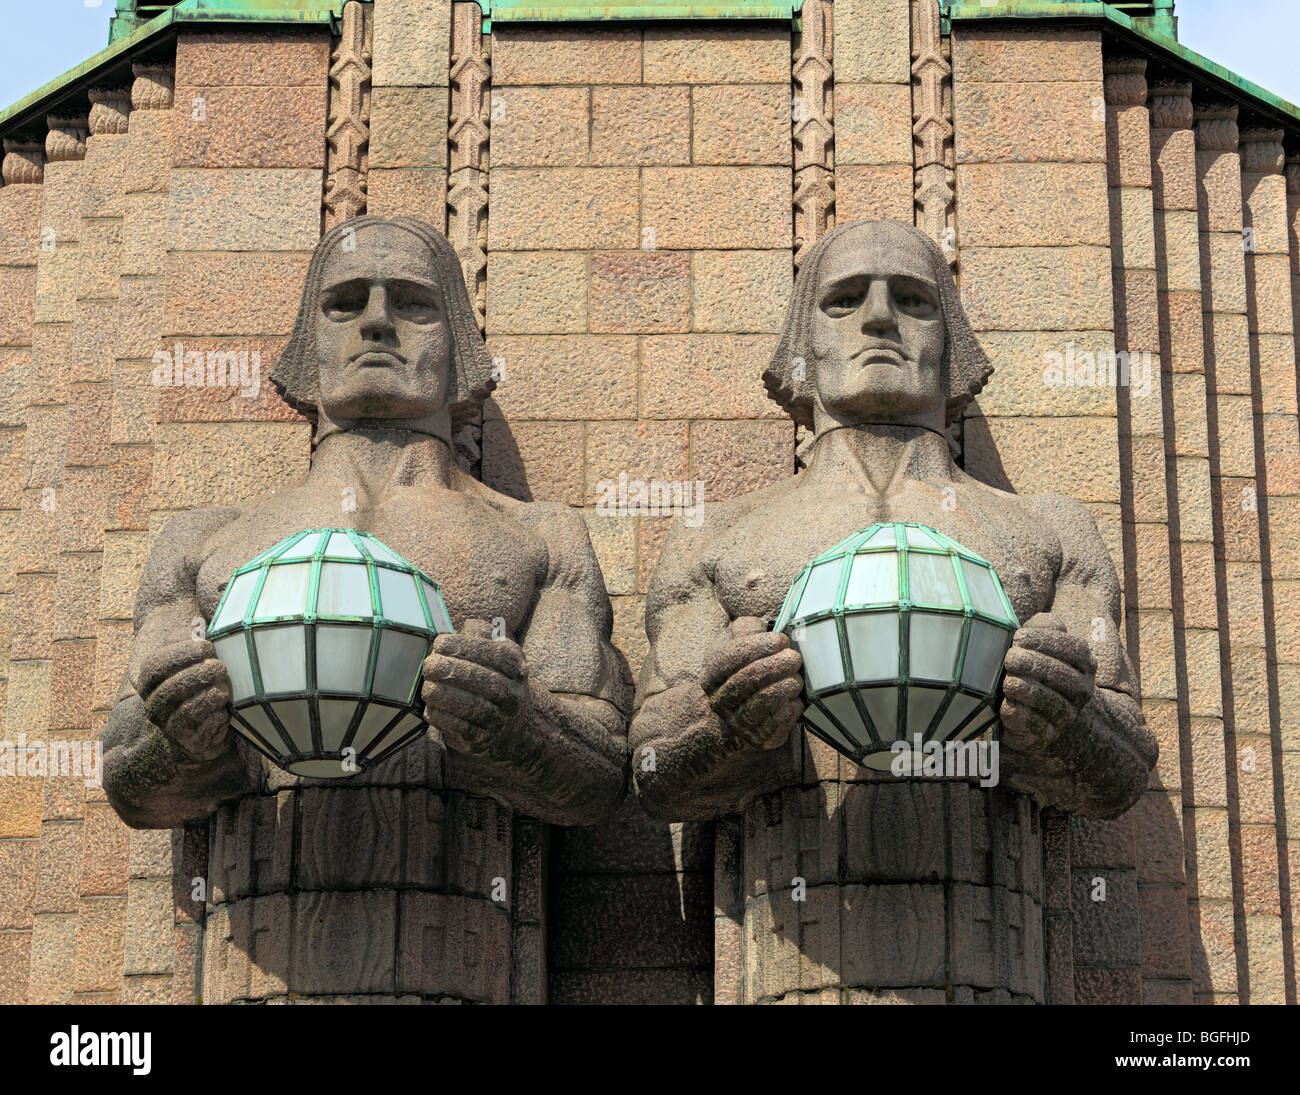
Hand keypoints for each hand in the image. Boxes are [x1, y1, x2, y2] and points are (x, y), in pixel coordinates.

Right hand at [135, 640, 231, 761]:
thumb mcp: (192, 653)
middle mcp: (154, 705)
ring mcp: (170, 726)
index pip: (156, 667)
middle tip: (220, 667)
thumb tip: (202, 627)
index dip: (183, 655)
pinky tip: (225, 710)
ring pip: (185, 712)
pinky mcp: (191, 743)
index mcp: (148, 681)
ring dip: (210, 696)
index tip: (208, 646)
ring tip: (224, 687)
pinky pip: (202, 733)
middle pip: (171, 689)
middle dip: (200, 675)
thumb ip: (193, 639)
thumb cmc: (201, 673)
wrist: (207, 718)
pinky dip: (216, 719)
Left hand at [421, 618, 529, 756]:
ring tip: (427, 687)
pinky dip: (441, 717)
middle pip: (484, 681)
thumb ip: (480, 635)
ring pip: (472, 707)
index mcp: (515, 667)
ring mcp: (499, 720)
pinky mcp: (482, 741)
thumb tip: (460, 627)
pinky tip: (431, 707)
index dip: (464, 647)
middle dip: (452, 671)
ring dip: (444, 695)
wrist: (513, 725)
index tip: (440, 643)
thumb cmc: (494, 678)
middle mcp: (512, 694)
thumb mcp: (495, 652)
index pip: (494, 654)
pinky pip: (459, 728)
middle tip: (429, 665)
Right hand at [701, 616, 804, 752]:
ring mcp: (739, 723)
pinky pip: (779, 721)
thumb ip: (746, 629)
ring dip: (786, 685)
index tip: (781, 640)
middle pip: (748, 679)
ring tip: (796, 676)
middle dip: (776, 665)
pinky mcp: (761, 738)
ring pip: (764, 701)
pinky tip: (794, 696)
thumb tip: (762, 630)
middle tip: (794, 658)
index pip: (731, 657)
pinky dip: (792, 706)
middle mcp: (720, 701)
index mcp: (711, 674)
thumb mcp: (736, 642)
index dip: (758, 646)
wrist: (737, 712)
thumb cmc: (742, 668)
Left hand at [999, 613, 1096, 752]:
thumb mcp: (1040, 640)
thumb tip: (1049, 625)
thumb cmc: (1031, 664)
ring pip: (1052, 702)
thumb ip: (1045, 626)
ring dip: (1028, 690)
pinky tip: (1007, 702)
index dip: (1047, 641)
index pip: (1075, 650)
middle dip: (1035, 665)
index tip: (1019, 638)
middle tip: (1010, 659)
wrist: (1032, 707)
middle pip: (1065, 677)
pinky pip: (1036, 725)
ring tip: (1008, 681)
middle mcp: (1081, 690)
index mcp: (1084, 664)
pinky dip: (1020, 712)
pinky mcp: (1046, 734)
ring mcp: (1066, 714)